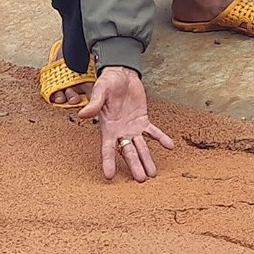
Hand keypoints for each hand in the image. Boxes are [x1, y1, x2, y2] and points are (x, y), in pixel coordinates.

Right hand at [78, 65, 175, 182]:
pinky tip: (170, 146)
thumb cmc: (107, 82)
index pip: (107, 148)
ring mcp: (132, 128)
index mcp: (107, 127)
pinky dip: (161, 138)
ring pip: (141, 146)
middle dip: (134, 165)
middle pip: (128, 151)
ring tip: (152, 174)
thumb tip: (83, 114)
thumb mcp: (100, 90)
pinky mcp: (143, 120)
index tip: (109, 177)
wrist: (121, 74)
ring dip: (147, 159)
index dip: (108, 162)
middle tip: (140, 179)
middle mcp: (120, 131)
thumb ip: (94, 103)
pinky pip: (153, 131)